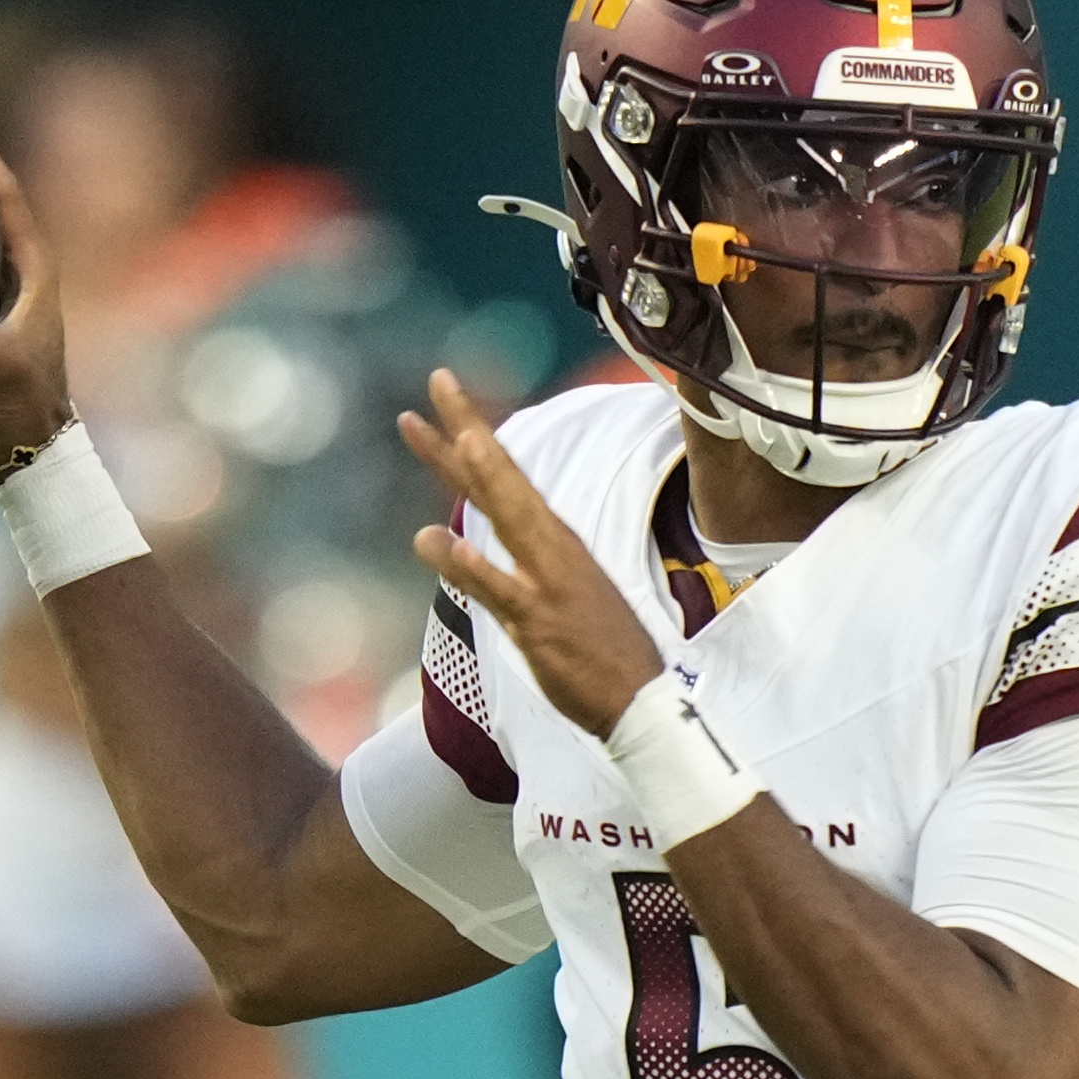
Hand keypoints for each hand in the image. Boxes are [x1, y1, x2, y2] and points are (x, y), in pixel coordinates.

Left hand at [399, 366, 668, 743]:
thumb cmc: (597, 649)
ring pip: (507, 519)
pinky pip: (503, 590)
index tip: (443, 390)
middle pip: (501, 480)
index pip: (505, 476)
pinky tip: (445, 542)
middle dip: (468, 430)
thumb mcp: (546, 596)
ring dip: (482, 477)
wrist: (640, 697)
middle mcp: (549, 549)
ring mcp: (545, 582)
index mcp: (552, 540)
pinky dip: (476, 567)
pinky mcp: (539, 622)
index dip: (471, 433)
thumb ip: (489, 569)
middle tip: (438, 381)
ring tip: (453, 437)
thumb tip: (442, 542)